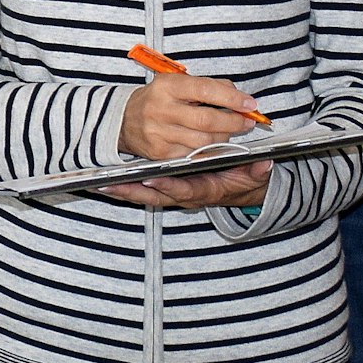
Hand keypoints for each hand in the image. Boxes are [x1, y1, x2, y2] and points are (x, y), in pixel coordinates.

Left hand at [100, 161, 271, 209]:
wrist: (242, 188)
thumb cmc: (245, 177)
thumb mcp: (255, 174)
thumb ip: (257, 171)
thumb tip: (264, 164)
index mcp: (206, 191)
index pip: (185, 191)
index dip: (168, 187)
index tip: (150, 180)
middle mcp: (187, 195)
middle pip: (156, 197)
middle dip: (133, 192)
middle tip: (109, 185)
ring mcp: (174, 194)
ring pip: (144, 196)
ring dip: (122, 191)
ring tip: (98, 184)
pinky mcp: (166, 190)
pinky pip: (142, 191)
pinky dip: (124, 187)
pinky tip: (105, 182)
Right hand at [119, 73, 258, 160]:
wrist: (124, 120)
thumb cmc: (158, 98)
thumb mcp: (177, 83)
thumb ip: (207, 86)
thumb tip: (238, 97)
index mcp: (167, 86)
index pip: (206, 90)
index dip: (232, 97)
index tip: (250, 103)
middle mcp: (161, 109)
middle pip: (207, 120)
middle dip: (233, 122)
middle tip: (247, 121)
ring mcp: (159, 133)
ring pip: (204, 141)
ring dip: (223, 138)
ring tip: (228, 132)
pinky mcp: (160, 154)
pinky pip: (194, 155)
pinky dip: (208, 151)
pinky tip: (211, 144)